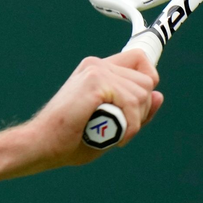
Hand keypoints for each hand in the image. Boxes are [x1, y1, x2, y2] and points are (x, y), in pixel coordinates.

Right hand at [27, 49, 161, 168]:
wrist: (43, 143)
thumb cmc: (71, 138)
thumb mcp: (111, 124)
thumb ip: (134, 110)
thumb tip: (159, 95)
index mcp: (96, 70)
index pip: (139, 59)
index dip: (147, 79)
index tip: (137, 106)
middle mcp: (96, 64)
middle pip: (146, 79)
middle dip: (141, 109)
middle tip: (119, 127)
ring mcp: (95, 70)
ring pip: (142, 92)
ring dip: (134, 120)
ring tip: (112, 132)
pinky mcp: (95, 81)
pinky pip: (131, 103)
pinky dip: (129, 126)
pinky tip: (114, 137)